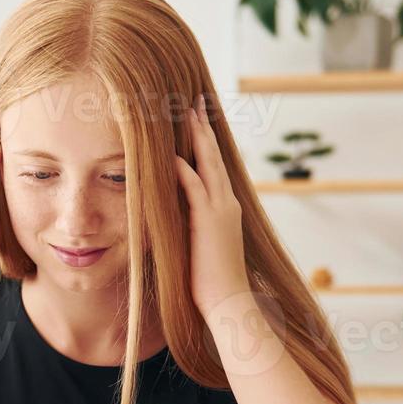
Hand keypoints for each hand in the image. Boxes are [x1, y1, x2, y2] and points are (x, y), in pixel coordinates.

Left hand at [175, 94, 251, 315]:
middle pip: (213, 156)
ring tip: (186, 112)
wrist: (229, 302)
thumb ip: (194, 223)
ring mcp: (220, 211)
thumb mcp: (202, 244)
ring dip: (196, 137)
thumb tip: (177, 213)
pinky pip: (194, 190)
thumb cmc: (212, 281)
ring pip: (207, 164)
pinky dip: (184, 171)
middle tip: (193, 101)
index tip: (197, 119)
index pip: (214, 166)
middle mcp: (226, 203)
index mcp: (225, 207)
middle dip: (202, 127)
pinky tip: (173, 154)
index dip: (205, 141)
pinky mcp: (208, 223)